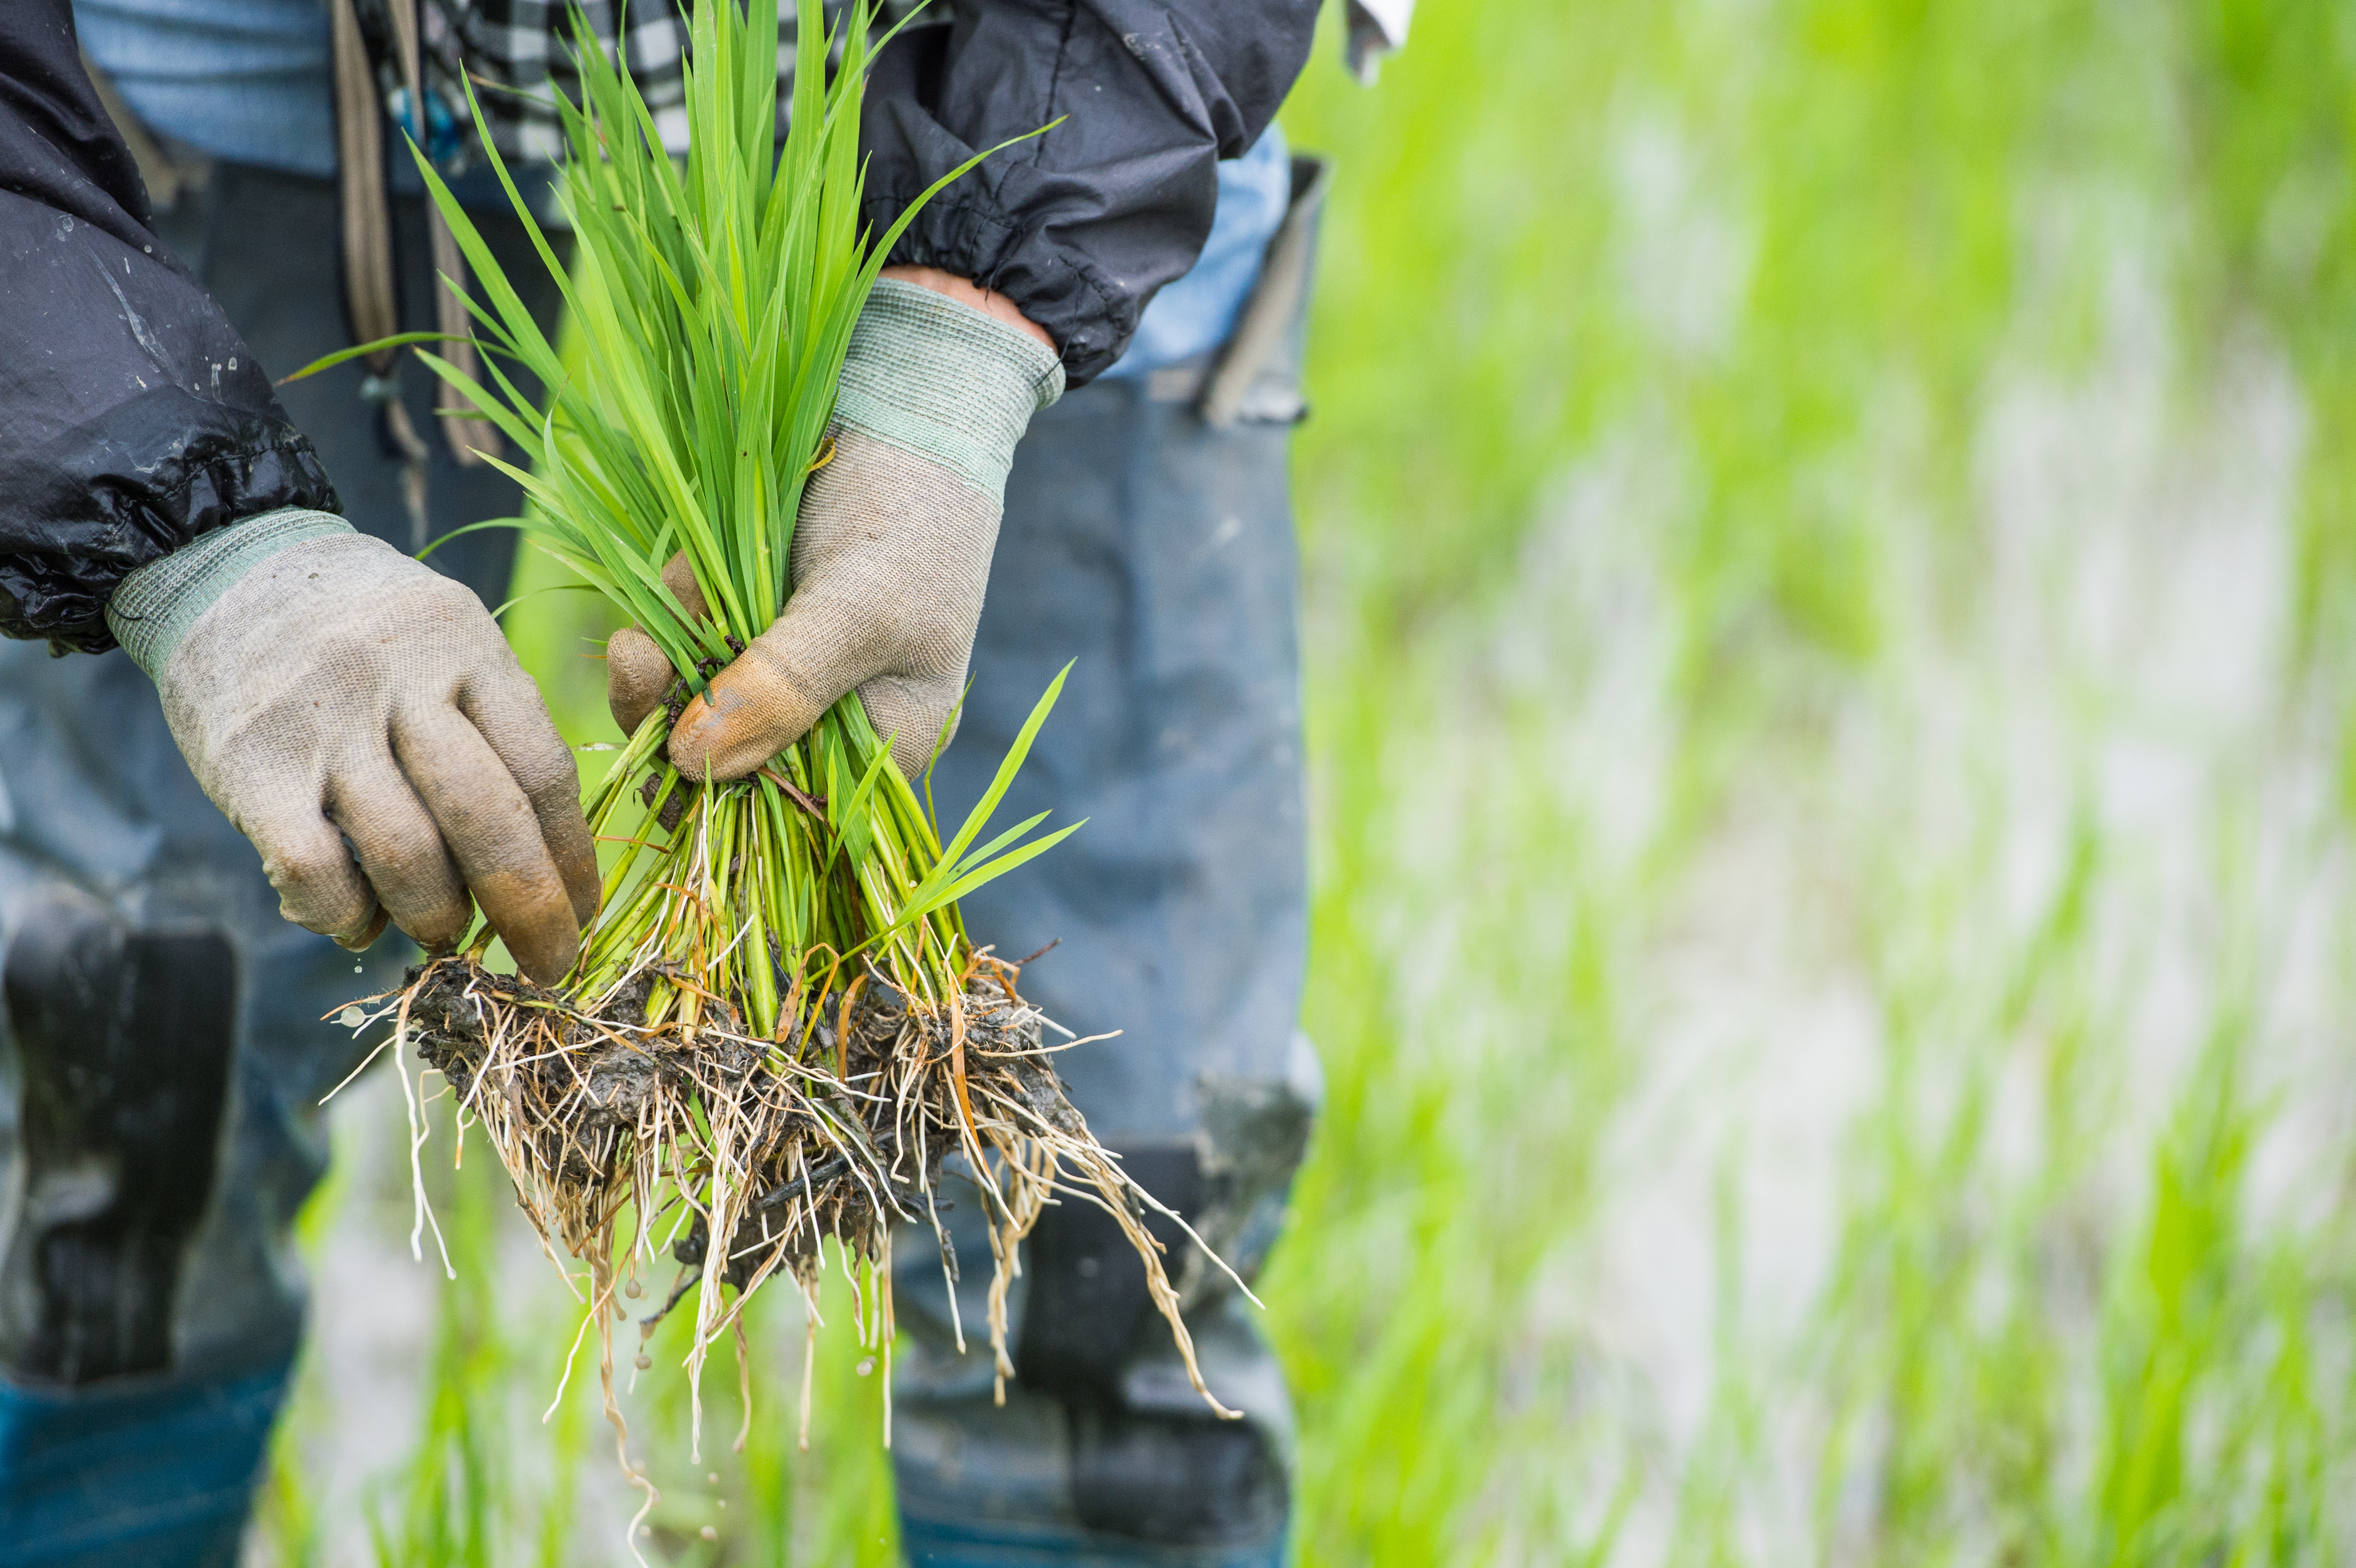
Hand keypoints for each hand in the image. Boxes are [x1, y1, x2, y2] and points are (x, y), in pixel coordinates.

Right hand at [109, 510, 599, 982]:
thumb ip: (496, 722)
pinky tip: (357, 920)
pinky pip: (317, 872)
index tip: (584, 912)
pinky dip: (346, 918)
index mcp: (465, 646)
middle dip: (529, 911)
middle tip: (544, 964)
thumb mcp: (448, 635)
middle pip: (488, 820)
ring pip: (407, 857)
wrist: (226, 567)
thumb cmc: (364, 627)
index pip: (542, 770)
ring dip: (437, 918)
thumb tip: (545, 849)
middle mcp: (399, 682)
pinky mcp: (251, 768)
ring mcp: (323, 724)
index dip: (572, 858)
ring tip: (442, 932)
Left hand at [607, 273, 1063, 781]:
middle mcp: (833, 718)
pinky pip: (689, 643)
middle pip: (730, 763)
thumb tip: (691, 766)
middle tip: (640, 661)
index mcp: (887, 742)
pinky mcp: (749, 615)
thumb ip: (779, 691)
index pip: (788, 810)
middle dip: (674, 720)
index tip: (662, 757)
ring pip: (695, 703)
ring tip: (655, 616)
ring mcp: (786, 666)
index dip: (718, 800)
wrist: (905, 397)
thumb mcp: (855, 612)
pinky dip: (672, 617)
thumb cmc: (910, 511)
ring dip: (663, 664)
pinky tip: (677, 579)